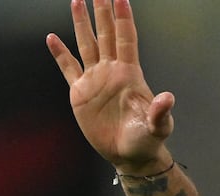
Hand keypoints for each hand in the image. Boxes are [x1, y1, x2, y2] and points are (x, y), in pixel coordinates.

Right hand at [46, 0, 173, 174]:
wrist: (128, 155)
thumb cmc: (147, 140)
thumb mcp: (158, 127)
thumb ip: (160, 112)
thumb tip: (168, 98)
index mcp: (130, 74)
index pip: (125, 39)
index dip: (123, 18)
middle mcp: (111, 71)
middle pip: (105, 34)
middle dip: (102, 11)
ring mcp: (95, 80)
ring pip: (87, 44)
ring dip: (82, 23)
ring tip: (77, 1)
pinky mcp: (80, 93)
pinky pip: (68, 68)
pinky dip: (59, 53)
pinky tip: (52, 37)